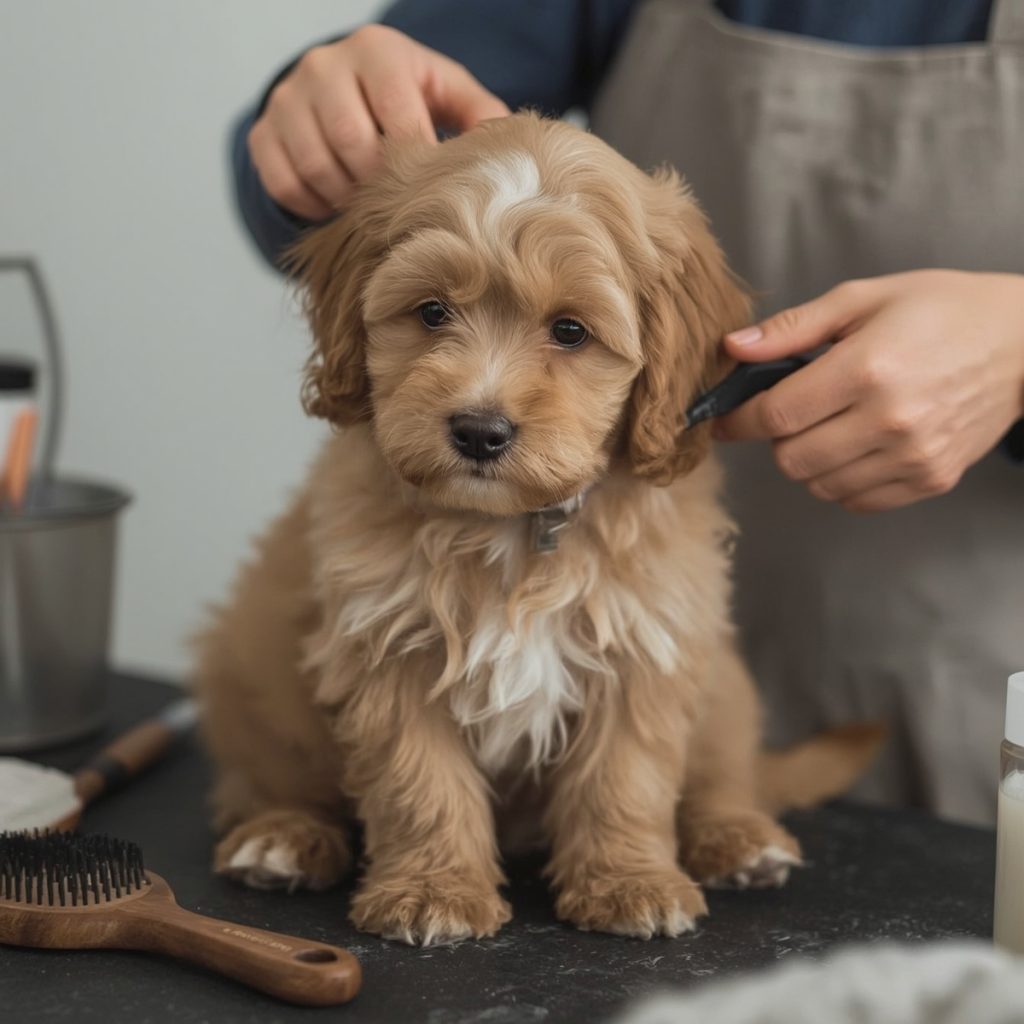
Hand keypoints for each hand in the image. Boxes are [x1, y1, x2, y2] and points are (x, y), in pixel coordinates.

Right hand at [249, 25, 509, 219]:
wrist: (339, 90)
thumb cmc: (406, 99)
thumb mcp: (445, 94)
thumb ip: (480, 116)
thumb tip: (509, 150)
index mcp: (377, 50)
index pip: (398, 115)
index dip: (415, 162)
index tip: (427, 188)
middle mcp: (324, 65)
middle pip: (353, 142)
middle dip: (380, 185)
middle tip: (397, 205)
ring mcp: (287, 99)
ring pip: (317, 167)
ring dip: (348, 199)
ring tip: (370, 205)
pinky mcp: (262, 133)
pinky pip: (285, 184)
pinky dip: (313, 205)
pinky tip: (336, 204)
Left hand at [714, 270, 1023, 511]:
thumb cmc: (942, 310)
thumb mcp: (865, 299)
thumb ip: (793, 328)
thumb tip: (733, 348)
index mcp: (867, 369)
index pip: (775, 415)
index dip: (737, 421)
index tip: (722, 420)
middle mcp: (890, 420)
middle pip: (790, 459)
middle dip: (776, 438)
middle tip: (793, 412)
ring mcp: (913, 456)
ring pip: (819, 484)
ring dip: (808, 460)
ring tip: (830, 425)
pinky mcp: (931, 478)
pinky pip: (856, 500)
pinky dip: (841, 480)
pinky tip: (855, 447)